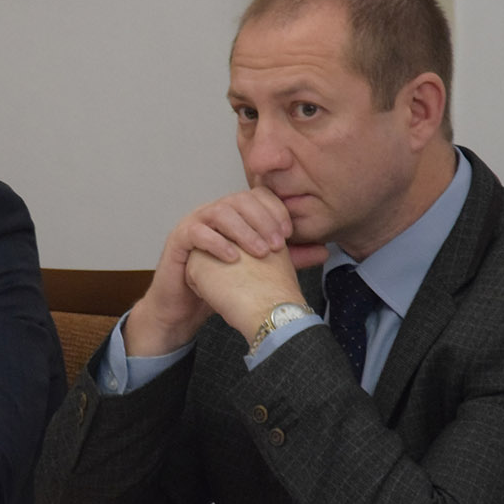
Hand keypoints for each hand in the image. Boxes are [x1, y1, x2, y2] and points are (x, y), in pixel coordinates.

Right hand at [125, 188, 326, 355]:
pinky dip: (216, 243)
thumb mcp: (259, 269)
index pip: (257, 196)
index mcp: (234, 214)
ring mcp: (195, 223)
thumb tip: (324, 250)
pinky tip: (232, 258)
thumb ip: (289, 258)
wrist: (185, 307)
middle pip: (240, 200)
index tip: (289, 232)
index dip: (275, 209)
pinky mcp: (178, 239)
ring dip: (243, 230)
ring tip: (259, 252)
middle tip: (277, 244)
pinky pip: (197, 232)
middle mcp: (214, 212)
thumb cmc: (220, 284)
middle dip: (262, 219)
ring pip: (220, 212)